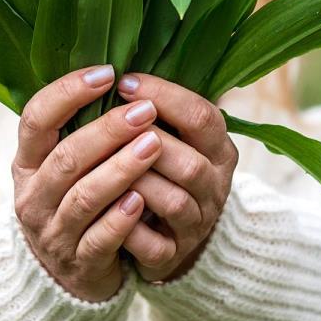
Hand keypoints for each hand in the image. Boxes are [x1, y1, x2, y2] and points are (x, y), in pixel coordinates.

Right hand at [12, 65, 162, 301]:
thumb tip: (122, 73)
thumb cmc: (75, 202)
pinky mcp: (79, 263)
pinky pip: (100, 240)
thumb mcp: (65, 167)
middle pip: (66, 157)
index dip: (68, 93)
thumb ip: (82, 128)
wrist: (69, 275)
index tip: (107, 73)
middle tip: (145, 110)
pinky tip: (142, 200)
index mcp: (28, 163)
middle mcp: (33, 196)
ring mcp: (54, 233)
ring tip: (154, 145)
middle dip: (107, 131)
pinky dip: (121, 219)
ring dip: (121, 169)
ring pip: (84, 197)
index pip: (36, 118)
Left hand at [115, 73, 238, 282]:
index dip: (164, 96)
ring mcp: (197, 223)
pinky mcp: (174, 255)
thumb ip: (156, 107)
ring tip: (102, 164)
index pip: (202, 116)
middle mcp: (214, 185)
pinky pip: (155, 245)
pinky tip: (105, 211)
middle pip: (191, 162)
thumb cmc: (160, 170)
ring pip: (173, 200)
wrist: (169, 236)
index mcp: (217, 148)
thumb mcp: (172, 134)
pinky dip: (129, 229)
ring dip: (135, 180)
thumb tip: (115, 65)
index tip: (123, 82)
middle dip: (146, 141)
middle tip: (110, 124)